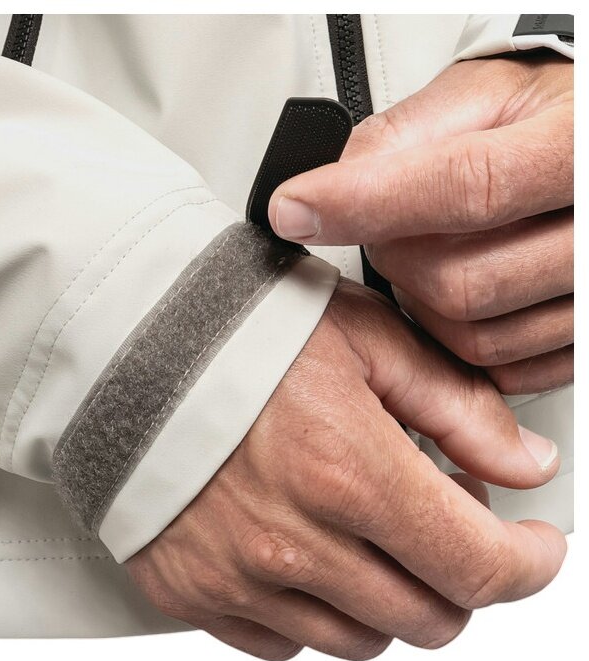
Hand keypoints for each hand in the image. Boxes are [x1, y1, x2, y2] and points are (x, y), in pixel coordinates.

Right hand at [125, 279, 565, 660]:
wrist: (122, 345)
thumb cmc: (234, 331)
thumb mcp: (365, 339)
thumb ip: (458, 407)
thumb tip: (524, 464)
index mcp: (348, 472)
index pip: (479, 568)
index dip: (527, 565)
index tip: (532, 549)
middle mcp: (293, 543)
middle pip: (427, 619)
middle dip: (457, 580)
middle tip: (441, 527)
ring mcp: (237, 577)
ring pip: (359, 641)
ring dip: (384, 597)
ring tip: (364, 533)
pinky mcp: (191, 591)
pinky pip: (281, 642)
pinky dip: (310, 611)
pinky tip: (302, 553)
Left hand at [267, 54, 572, 394]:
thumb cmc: (554, 116)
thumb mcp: (488, 94)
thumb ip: (411, 132)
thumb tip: (335, 180)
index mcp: (578, 149)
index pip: (464, 186)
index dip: (368, 203)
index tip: (296, 209)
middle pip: (459, 282)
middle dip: (396, 259)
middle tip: (388, 226)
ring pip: (474, 337)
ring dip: (423, 302)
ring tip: (433, 252)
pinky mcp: (583, 344)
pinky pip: (501, 370)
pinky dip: (459, 339)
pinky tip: (463, 288)